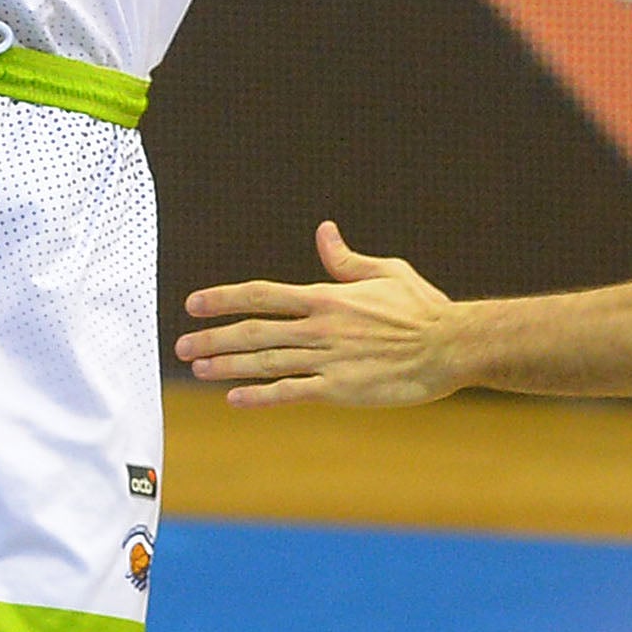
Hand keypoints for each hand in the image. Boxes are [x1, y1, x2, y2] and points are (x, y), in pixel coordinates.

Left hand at [175, 220, 462, 407]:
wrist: (450, 346)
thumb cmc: (422, 308)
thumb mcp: (385, 271)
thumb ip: (347, 259)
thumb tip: (323, 232)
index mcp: (326, 296)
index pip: (262, 294)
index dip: (224, 298)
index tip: (193, 303)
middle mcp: (319, 327)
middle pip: (254, 331)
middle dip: (213, 337)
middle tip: (181, 346)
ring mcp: (328, 359)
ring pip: (265, 362)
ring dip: (227, 365)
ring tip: (197, 368)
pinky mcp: (340, 390)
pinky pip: (291, 392)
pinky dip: (260, 396)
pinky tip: (235, 399)